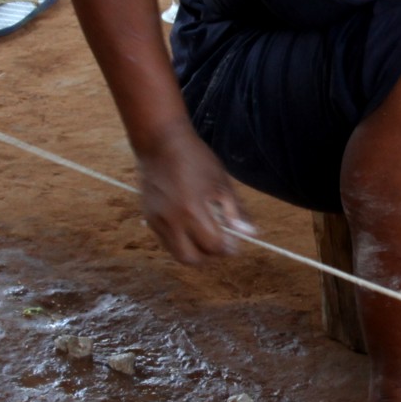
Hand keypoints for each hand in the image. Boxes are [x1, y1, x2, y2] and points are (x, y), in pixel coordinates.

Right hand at [134, 127, 255, 262]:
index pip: (213, 245)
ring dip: (193, 251)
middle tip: (219, 245)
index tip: (234, 243)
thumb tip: (251, 234)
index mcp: (193, 210)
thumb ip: (235, 211)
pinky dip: (180, 242)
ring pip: (176, 253)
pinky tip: (189, 228)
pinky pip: (166, 242)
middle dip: (209, 256)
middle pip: (192, 258)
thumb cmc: (195, 159)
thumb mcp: (221, 183)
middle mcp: (172, 221)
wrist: (160, 143)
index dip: (227, 248)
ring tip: (204, 236)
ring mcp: (158, 221)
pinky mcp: (149, 218)